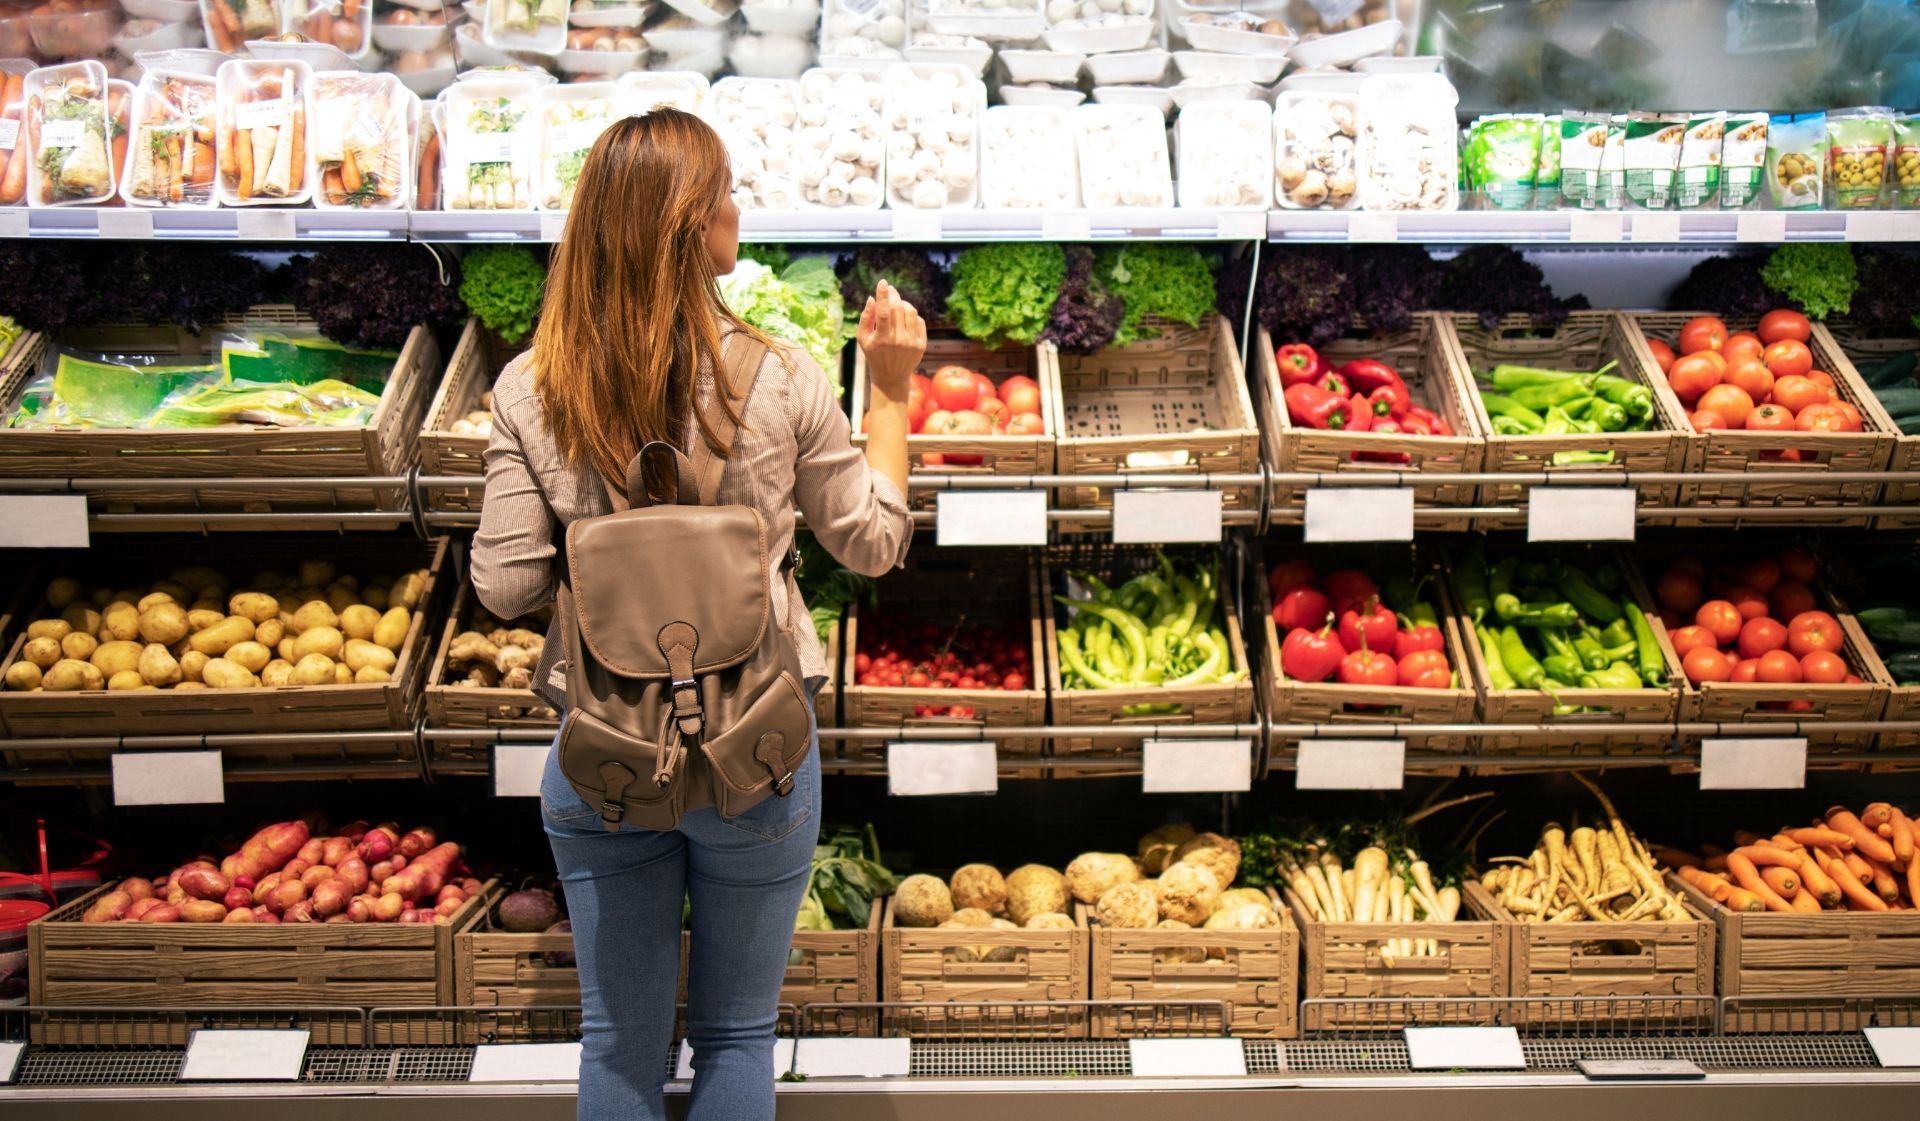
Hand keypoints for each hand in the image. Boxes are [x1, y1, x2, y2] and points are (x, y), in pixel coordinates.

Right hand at [856, 279, 925, 403]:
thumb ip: (865, 318)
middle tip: (890, 289)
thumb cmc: (874, 354)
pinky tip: (905, 317)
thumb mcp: (863, 338)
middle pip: (898, 309)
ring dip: (904, 303)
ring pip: (911, 312)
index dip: (883, 295)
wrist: (891, 376)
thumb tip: (872, 298)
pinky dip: (912, 315)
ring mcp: (911, 343)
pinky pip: (919, 321)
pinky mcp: (921, 344)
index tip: (883, 282)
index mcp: (881, 339)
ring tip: (897, 304)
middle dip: (894, 295)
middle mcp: (898, 340)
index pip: (883, 312)